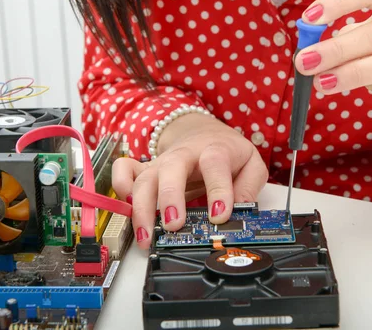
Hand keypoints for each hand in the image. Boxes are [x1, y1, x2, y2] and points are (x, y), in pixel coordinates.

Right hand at [112, 112, 268, 248]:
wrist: (204, 134)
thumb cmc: (228, 153)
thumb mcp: (251, 164)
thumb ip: (249, 186)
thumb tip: (239, 212)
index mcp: (214, 151)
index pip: (215, 163)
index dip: (218, 190)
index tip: (219, 216)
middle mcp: (184, 155)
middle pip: (171, 168)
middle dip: (169, 197)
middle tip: (173, 225)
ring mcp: (162, 163)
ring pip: (144, 179)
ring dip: (141, 208)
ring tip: (147, 237)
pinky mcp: (146, 170)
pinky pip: (124, 171)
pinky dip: (120, 187)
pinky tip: (127, 208)